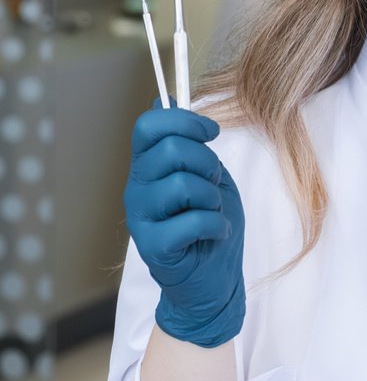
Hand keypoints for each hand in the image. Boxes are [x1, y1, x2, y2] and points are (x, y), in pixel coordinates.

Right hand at [124, 103, 245, 347]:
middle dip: (207, 163)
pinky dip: (216, 225)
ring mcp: (141, 218)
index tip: (211, 132)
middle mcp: (136, 189)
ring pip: (183, 184)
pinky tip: (215, 233)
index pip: (149, 125)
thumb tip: (164, 100)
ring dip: (213, 198)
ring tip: (212, 213)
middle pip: (170, 150)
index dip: (184, 121)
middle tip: (214, 186)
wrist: (213, 280)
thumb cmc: (210, 224)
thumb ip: (185, 142)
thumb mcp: (205, 174)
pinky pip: (192, 220)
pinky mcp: (153, 247)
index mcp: (147, 166)